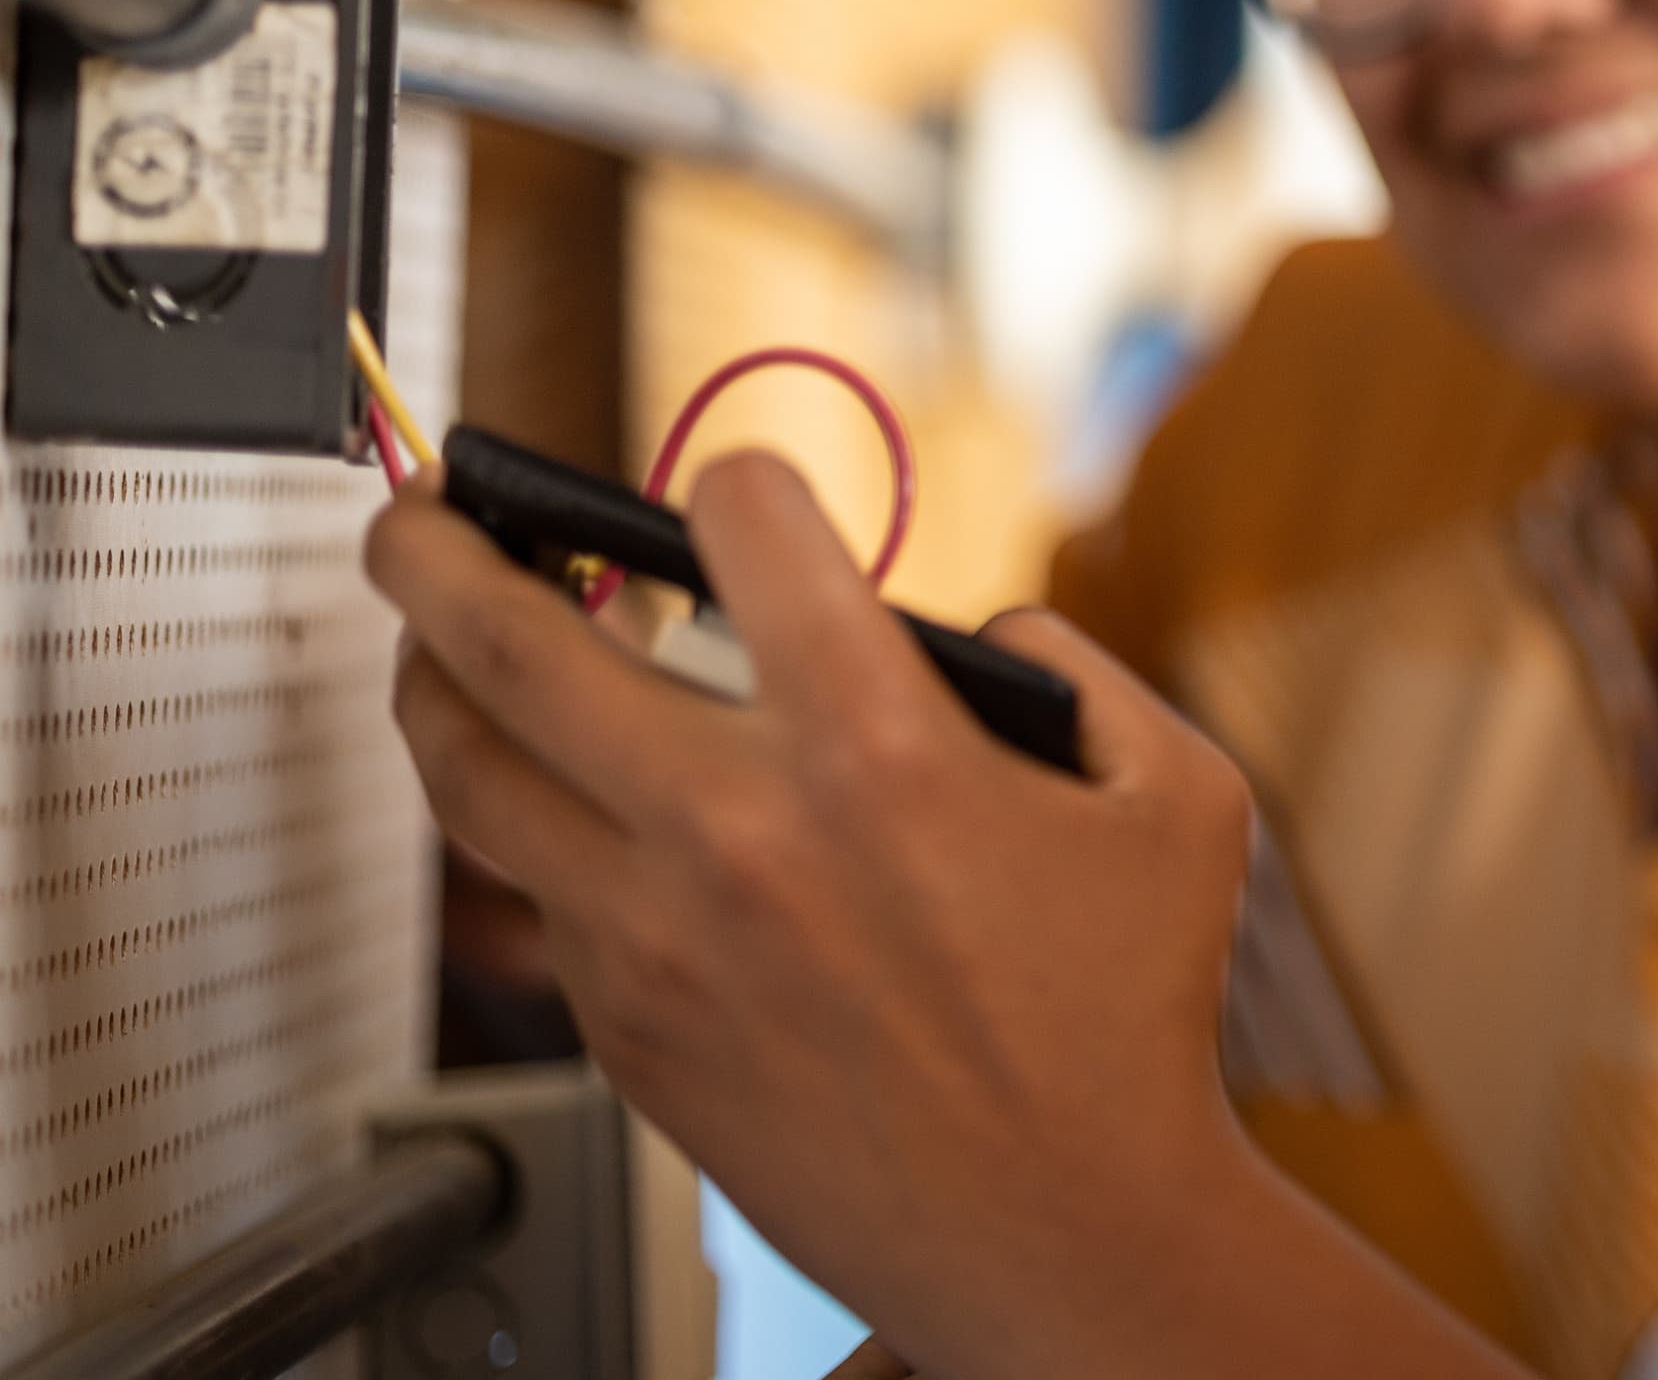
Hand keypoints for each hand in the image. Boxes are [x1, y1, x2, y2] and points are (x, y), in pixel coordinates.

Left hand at [369, 452, 1502, 1379]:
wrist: (1062, 1231)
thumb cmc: (1130, 1019)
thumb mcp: (1179, 797)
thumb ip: (1075, 670)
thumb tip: (979, 631)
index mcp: (880, 749)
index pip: (739, 529)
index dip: (737, 483)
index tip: (736, 493)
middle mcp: (737, 833)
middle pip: (511, 644)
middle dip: (442, 548)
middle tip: (421, 509)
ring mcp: (656, 938)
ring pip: (471, 775)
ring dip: (430, 678)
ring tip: (428, 634)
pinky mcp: (626, 1026)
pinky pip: (532, 894)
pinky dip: (525, 819)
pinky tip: (552, 791)